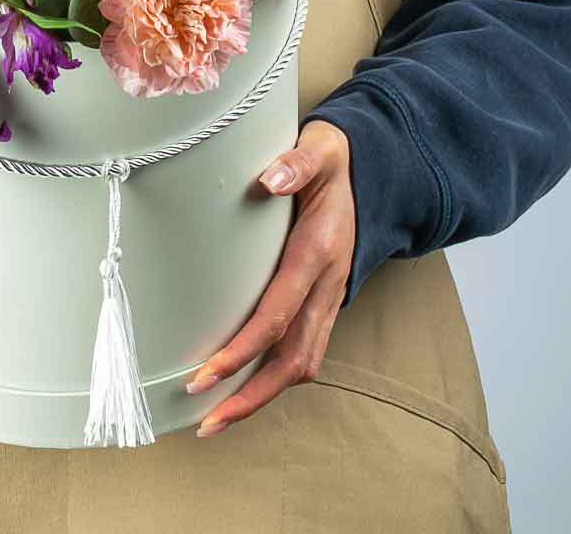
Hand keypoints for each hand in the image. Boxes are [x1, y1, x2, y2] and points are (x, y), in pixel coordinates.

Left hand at [187, 119, 354, 436]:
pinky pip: (304, 351)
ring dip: (261, 396)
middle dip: (250, 396)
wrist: (367, 167)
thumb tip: (270, 180)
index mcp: (319, 252)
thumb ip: (296, 163)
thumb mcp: (316, 150)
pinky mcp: (324, 300)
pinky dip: (274, 378)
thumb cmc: (328, 161)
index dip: (241, 350)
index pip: (277, 314)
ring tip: (216, 419)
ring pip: (302, 363)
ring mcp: (329, 296)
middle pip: (293, 359)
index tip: (203, 375)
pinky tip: (243, 387)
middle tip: (203, 421)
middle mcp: (328, 283)